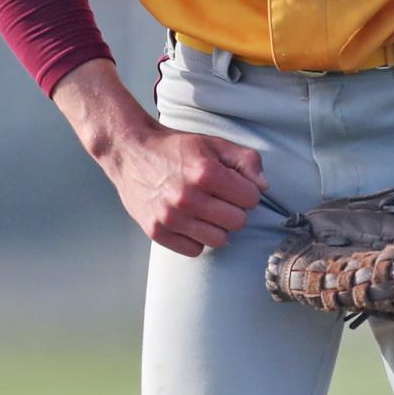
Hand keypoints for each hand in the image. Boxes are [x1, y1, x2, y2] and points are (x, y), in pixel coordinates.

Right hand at [105, 120, 267, 256]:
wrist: (131, 152)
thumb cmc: (175, 148)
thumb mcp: (214, 143)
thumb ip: (245, 160)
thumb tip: (262, 186)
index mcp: (206, 173)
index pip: (251, 198)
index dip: (247, 191)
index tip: (235, 186)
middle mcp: (188, 198)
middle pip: (237, 222)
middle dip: (235, 210)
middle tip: (221, 199)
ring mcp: (171, 217)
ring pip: (218, 240)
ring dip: (217, 226)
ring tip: (206, 211)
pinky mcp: (156, 232)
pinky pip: (194, 250)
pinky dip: (196, 238)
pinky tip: (190, 221)